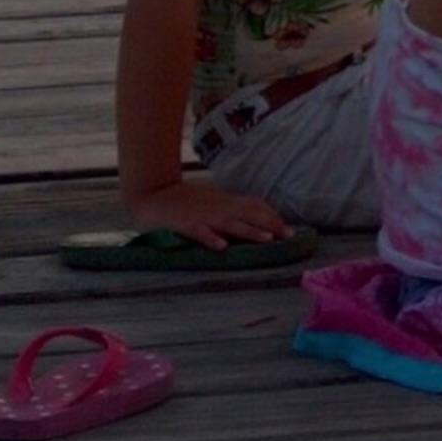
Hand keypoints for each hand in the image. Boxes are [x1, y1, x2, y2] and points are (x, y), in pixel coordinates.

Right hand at [130, 180, 291, 249]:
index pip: (254, 206)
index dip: (272, 216)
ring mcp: (201, 215)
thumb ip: (231, 210)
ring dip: (249, 231)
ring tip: (266, 239)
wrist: (152, 194)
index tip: (289, 229)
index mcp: (224, 201)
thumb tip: (256, 221)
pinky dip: (210, 238)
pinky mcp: (184, 224)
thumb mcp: (212, 202)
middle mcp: (217, 206)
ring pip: (229, 223)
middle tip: (288, 235)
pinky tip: (221, 246)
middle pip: (248, 214)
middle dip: (269, 224)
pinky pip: (199, 232)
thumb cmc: (185, 201)